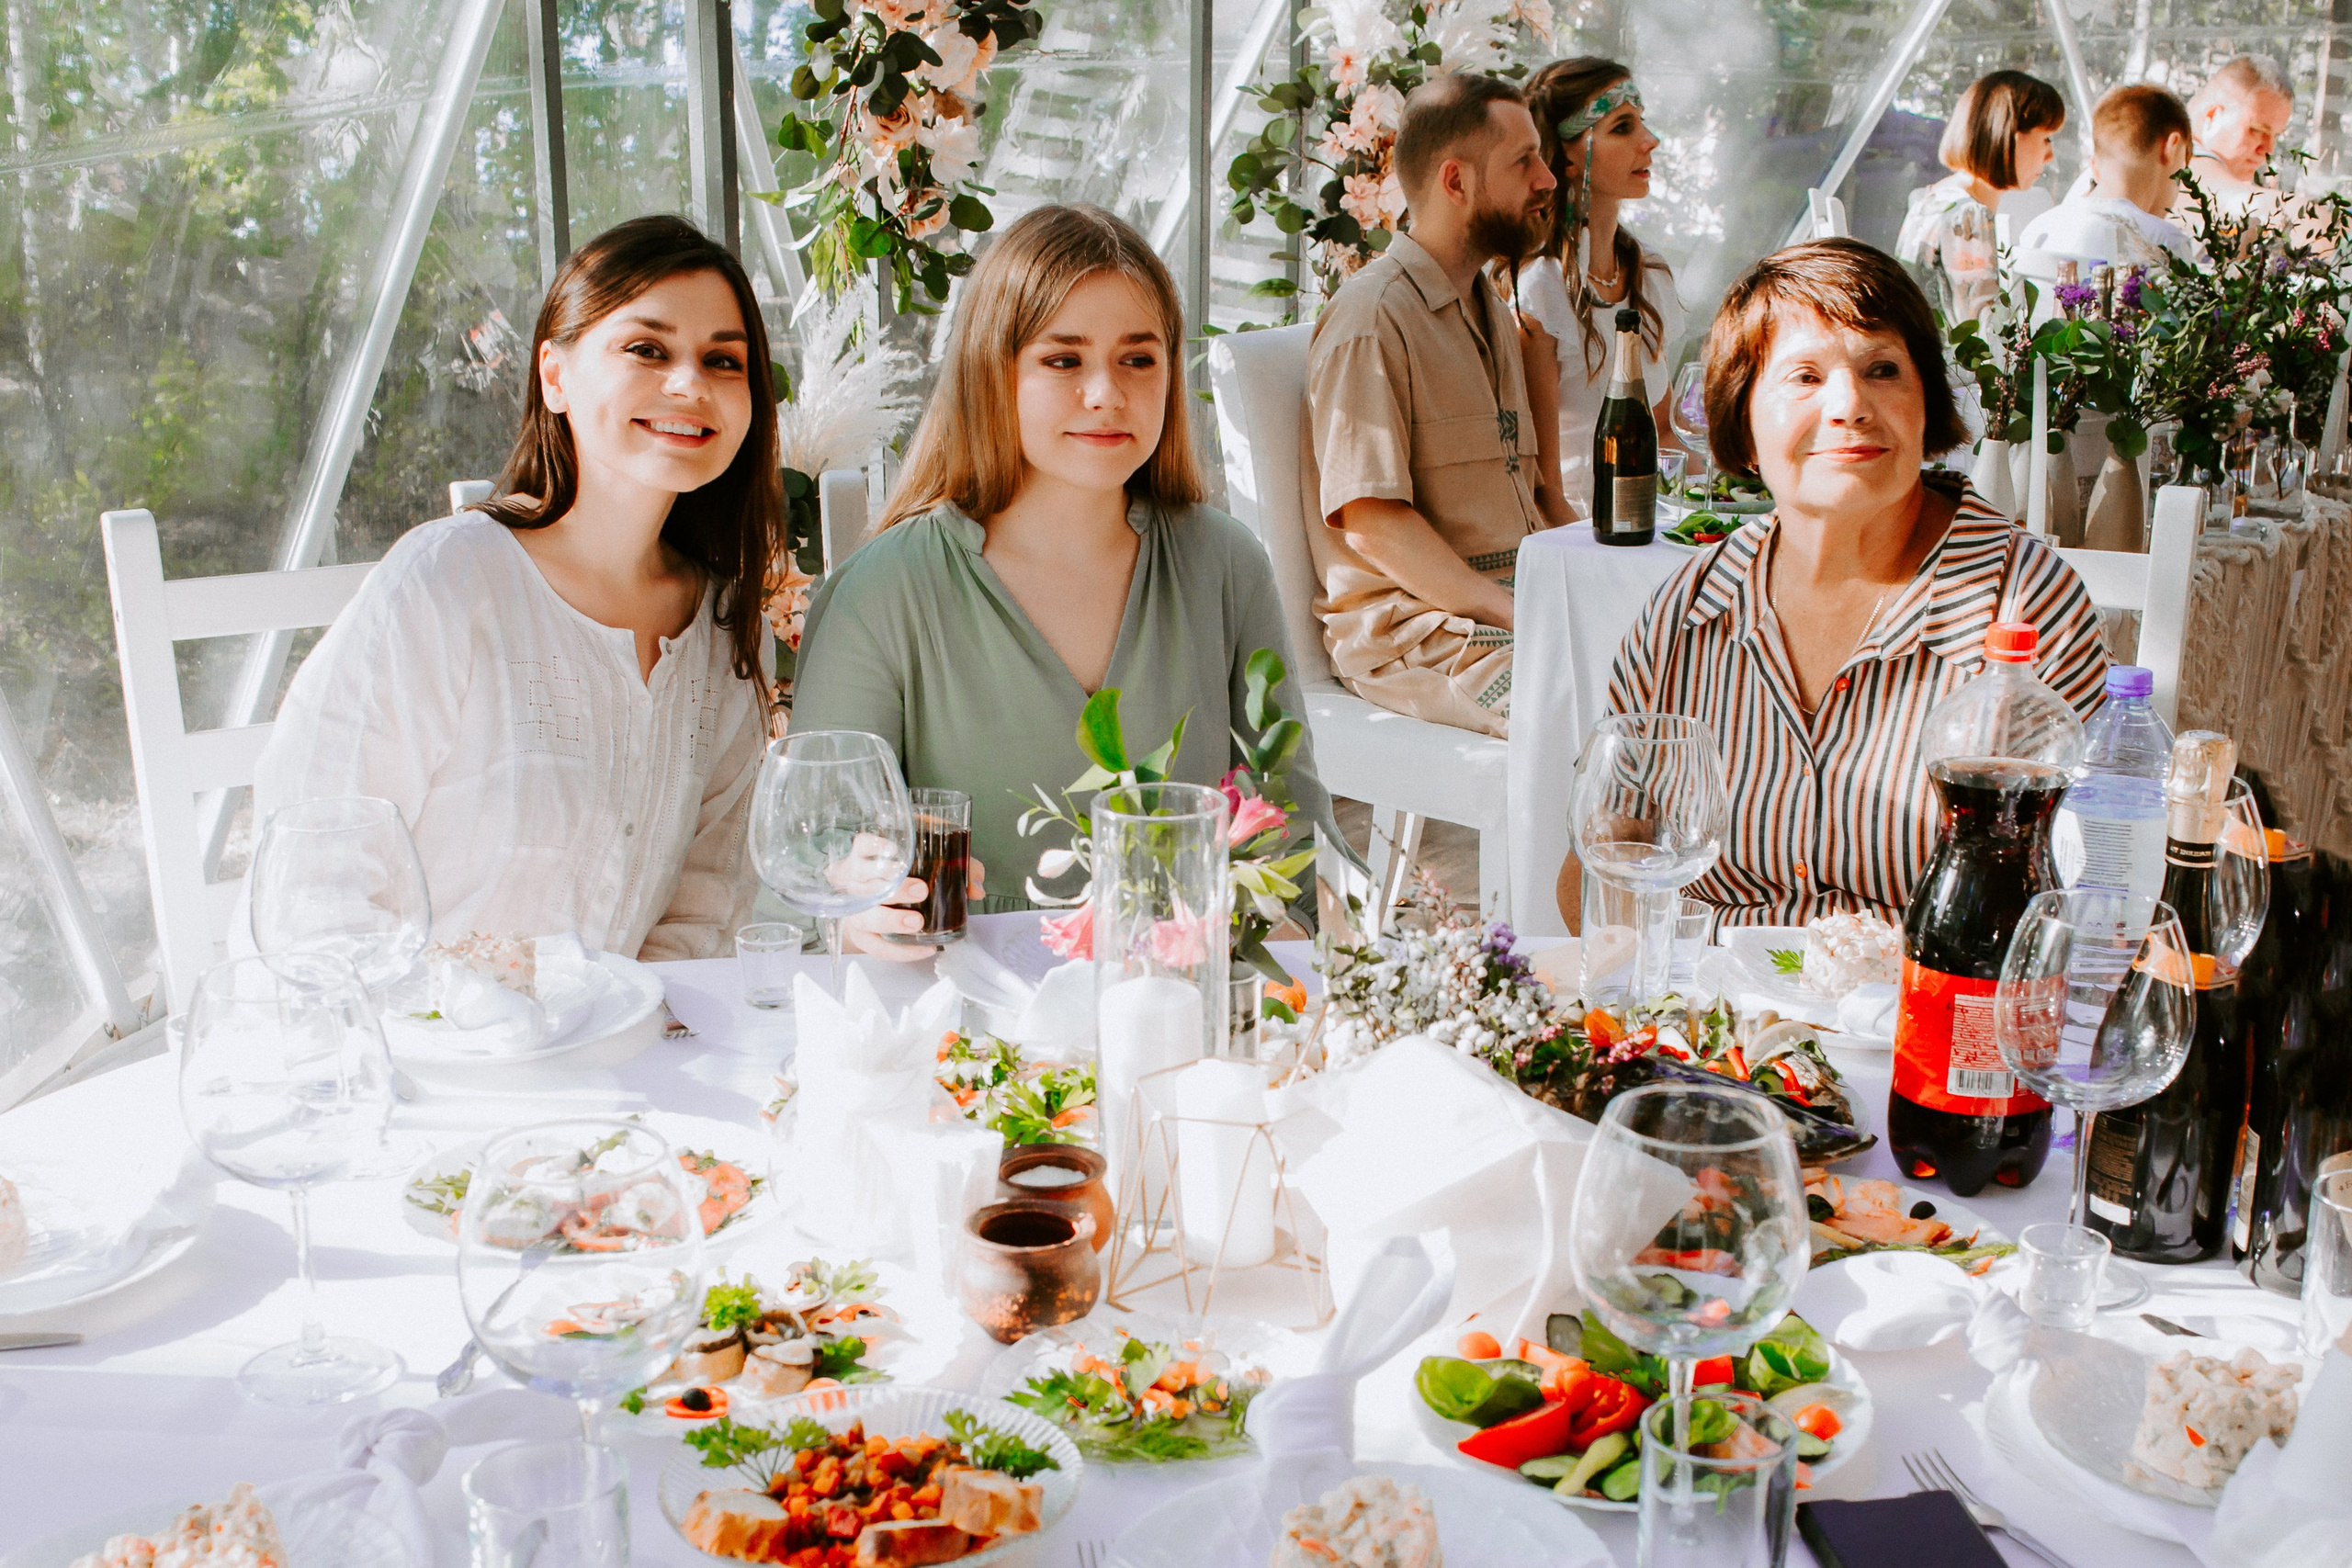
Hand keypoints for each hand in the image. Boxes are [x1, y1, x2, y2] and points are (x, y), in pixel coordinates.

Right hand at [838, 857, 987, 960]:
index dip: (874, 846)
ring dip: (891, 920)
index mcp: (868, 857)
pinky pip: (876, 946)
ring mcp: (855, 910)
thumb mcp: (932, 862)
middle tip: (920, 890)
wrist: (876, 900)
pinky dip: (900, 950)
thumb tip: (976, 889)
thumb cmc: (906, 874)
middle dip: (893, 888)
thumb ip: (959, 867)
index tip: (895, 849)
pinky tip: (924, 949)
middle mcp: (855, 882)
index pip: (863, 845)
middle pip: (864, 883)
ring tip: (917, 923)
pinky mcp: (861, 934)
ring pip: (864, 916)